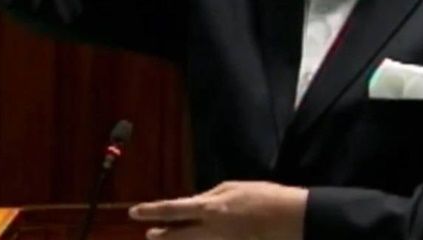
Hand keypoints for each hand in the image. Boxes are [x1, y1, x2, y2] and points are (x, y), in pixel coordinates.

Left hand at [129, 181, 307, 239]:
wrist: (289, 219)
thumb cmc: (262, 197)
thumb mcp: (232, 188)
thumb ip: (210, 197)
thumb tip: (196, 204)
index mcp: (208, 208)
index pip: (171, 209)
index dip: (150, 211)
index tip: (134, 212)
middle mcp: (209, 231)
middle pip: (175, 236)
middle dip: (160, 236)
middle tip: (149, 234)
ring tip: (164, 238)